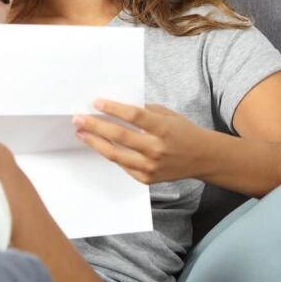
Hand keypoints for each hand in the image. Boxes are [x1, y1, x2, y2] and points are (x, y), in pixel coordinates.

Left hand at [72, 99, 208, 184]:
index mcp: (163, 128)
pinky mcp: (146, 178)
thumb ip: (144, 111)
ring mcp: (150, 166)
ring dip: (94, 143)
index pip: (133, 116)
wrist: (201, 157)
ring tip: (81, 133)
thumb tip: (115, 107)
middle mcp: (156, 149)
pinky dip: (109, 154)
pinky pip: (122, 165)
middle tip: (78, 118)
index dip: (113, 108)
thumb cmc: (182, 132)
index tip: (96, 102)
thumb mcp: (167, 114)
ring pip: (115, 154)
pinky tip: (98, 145)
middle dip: (95, 126)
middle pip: (119, 136)